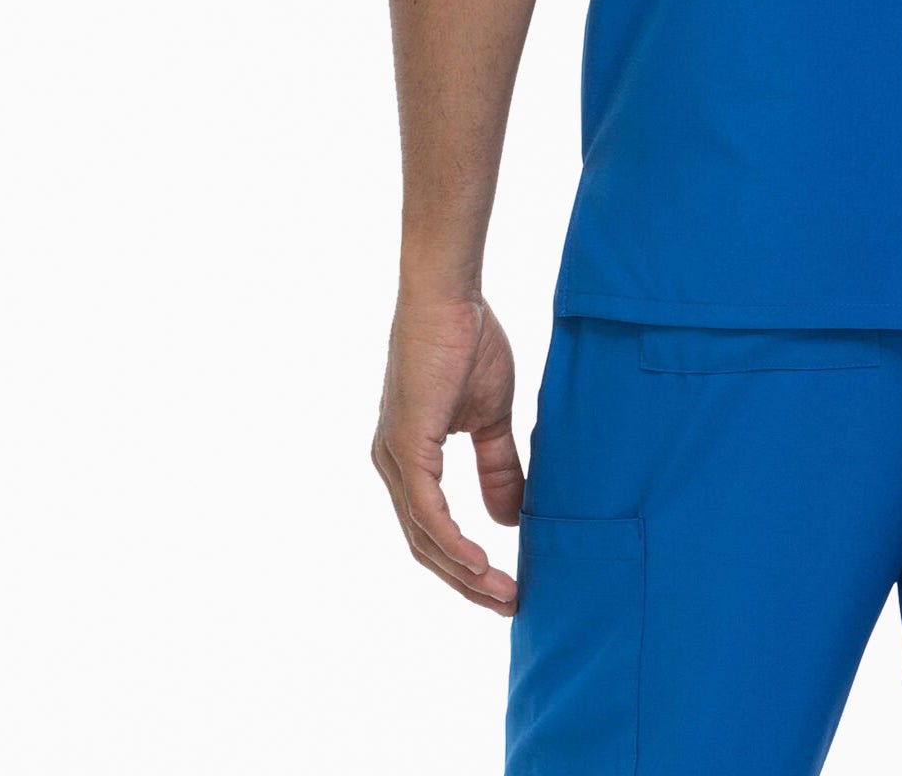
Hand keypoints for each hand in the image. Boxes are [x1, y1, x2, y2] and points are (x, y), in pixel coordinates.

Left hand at [371, 293, 524, 613]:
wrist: (449, 296)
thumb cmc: (467, 342)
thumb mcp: (491, 416)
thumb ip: (497, 467)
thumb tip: (508, 518)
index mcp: (409, 459)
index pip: (433, 529)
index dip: (466, 563)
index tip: (504, 585)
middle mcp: (392, 466)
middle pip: (425, 546)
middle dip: (466, 582)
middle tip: (508, 604)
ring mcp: (394, 458)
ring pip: (423, 537)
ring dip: (463, 572)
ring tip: (502, 594)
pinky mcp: (405, 445)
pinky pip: (425, 509)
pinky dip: (451, 541)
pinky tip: (478, 562)